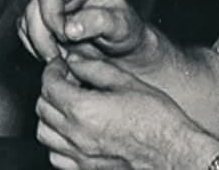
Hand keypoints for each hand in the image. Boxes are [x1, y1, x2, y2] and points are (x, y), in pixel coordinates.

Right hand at [19, 0, 146, 63]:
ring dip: (39, 44)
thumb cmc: (125, 33)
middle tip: (59, 57)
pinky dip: (36, 48)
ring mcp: (50, 2)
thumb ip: (98, 22)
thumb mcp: (121, 27)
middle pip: (33, 8)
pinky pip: (26, 32)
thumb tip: (69, 28)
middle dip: (42, 36)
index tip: (66, 38)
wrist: (122, 48)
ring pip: (26, 21)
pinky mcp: (42, 18)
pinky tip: (56, 56)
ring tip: (62, 58)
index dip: (51, 16)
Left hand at [36, 58, 218, 169]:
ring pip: (44, 134)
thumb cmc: (159, 120)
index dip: (52, 70)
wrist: (176, 156)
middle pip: (43, 108)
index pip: (49, 85)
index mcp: (84, 110)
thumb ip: (96, 69)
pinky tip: (73, 134)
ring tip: (68, 108)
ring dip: (51, 117)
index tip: (60, 66)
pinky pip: (56, 157)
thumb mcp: (129, 83)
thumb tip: (73, 61)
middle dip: (50, 91)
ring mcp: (79, 157)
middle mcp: (76, 136)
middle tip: (67, 83)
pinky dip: (57, 143)